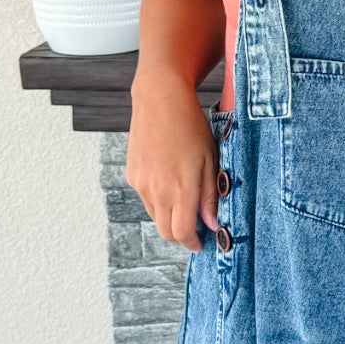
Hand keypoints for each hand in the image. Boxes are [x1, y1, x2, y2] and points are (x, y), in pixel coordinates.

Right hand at [126, 76, 219, 252]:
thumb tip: (212, 225)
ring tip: (185, 197)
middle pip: (166, 230)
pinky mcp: (132, 174)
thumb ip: (210, 196)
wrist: (160, 100)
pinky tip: (170, 178)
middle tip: (195, 227)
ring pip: (155, 214)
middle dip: (181, 234)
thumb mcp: (211, 160)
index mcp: (180, 189)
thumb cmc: (191, 127)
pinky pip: (146, 197)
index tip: (201, 243)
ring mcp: (141, 183)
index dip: (192, 243)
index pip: (182, 233)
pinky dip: (158, 198)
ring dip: (170, 215)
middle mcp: (156, 190)